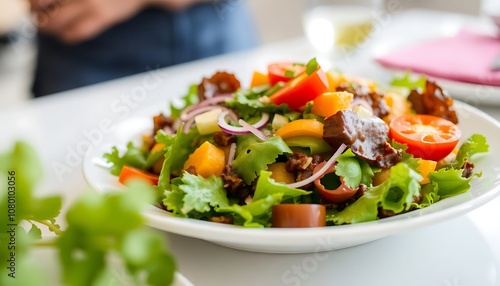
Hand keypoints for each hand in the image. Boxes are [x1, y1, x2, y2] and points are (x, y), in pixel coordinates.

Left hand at [30, 0, 147, 43]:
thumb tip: (39, 5)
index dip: (32, 3)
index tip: (34, 7)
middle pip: (42, 5)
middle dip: (36, 15)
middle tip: (39, 19)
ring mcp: (90, 2)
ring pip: (56, 21)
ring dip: (48, 29)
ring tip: (49, 29)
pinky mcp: (102, 16)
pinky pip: (76, 32)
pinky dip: (66, 36)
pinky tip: (66, 35)